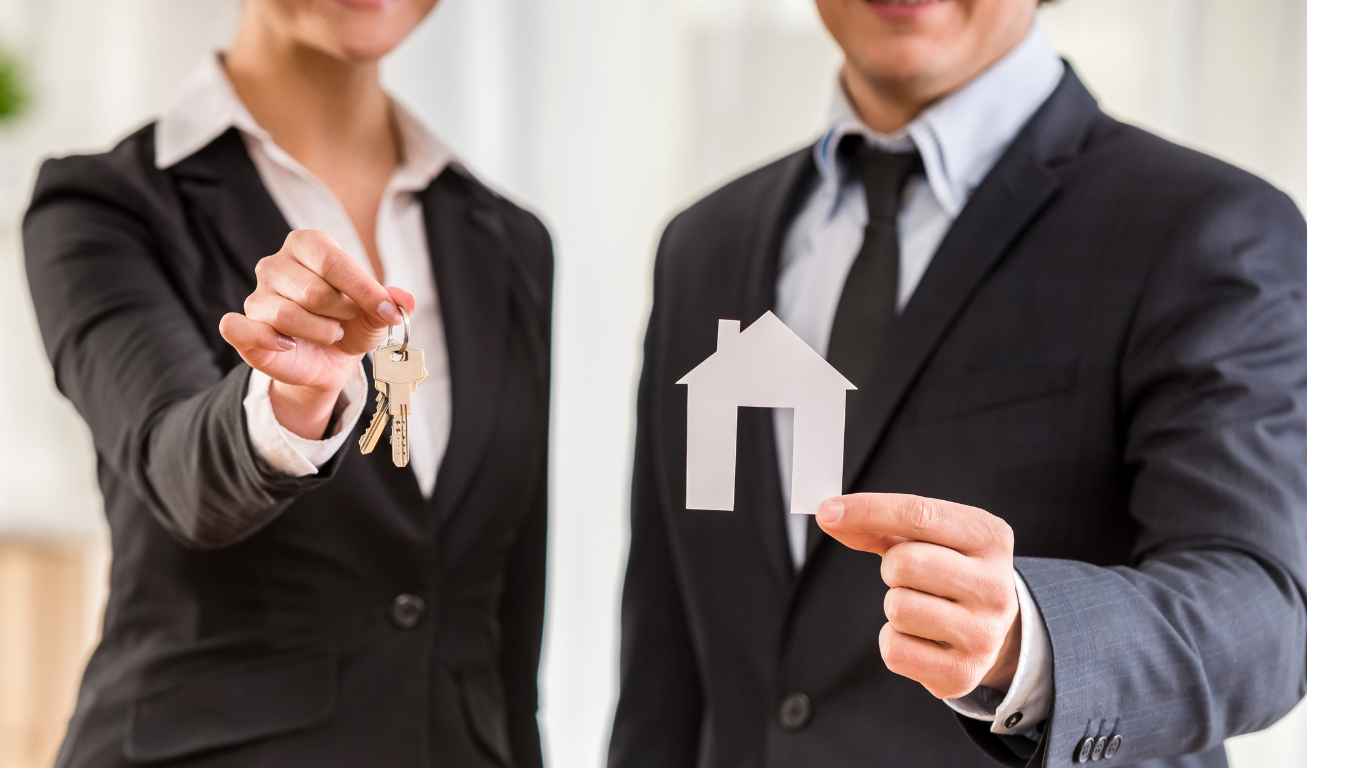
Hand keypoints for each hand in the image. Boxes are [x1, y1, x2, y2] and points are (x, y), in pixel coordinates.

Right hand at [219, 230, 412, 437]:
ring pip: (287, 314)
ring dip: (320, 332)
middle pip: (314, 291)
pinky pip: (239, 327)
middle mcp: (275, 264)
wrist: (329, 358)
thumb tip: (405, 301)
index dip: (365, 290)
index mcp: (308, 245)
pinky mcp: (242, 326)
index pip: (334, 261)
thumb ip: (389, 302)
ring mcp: (256, 295)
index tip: (388, 313)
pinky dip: (269, 339)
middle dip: (341, 313)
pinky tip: (290, 345)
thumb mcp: (376, 313)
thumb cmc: (351, 323)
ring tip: (331, 333)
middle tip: (346, 322)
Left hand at [816, 493, 1020, 699]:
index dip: (867, 510)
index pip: (919, 514)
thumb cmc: (948, 573)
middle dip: (890, 568)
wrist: (997, 634)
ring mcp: (982, 633)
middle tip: (907, 577)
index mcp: (990, 538)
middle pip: (905, 563)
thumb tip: (829, 516)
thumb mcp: (926, 540)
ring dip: (894, 605)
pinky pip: (894, 650)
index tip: (826, 510)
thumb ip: (878, 526)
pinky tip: (919, 638)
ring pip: (898, 608)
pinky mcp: (961, 673)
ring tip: (920, 607)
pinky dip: (892, 641)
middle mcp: (995, 586)